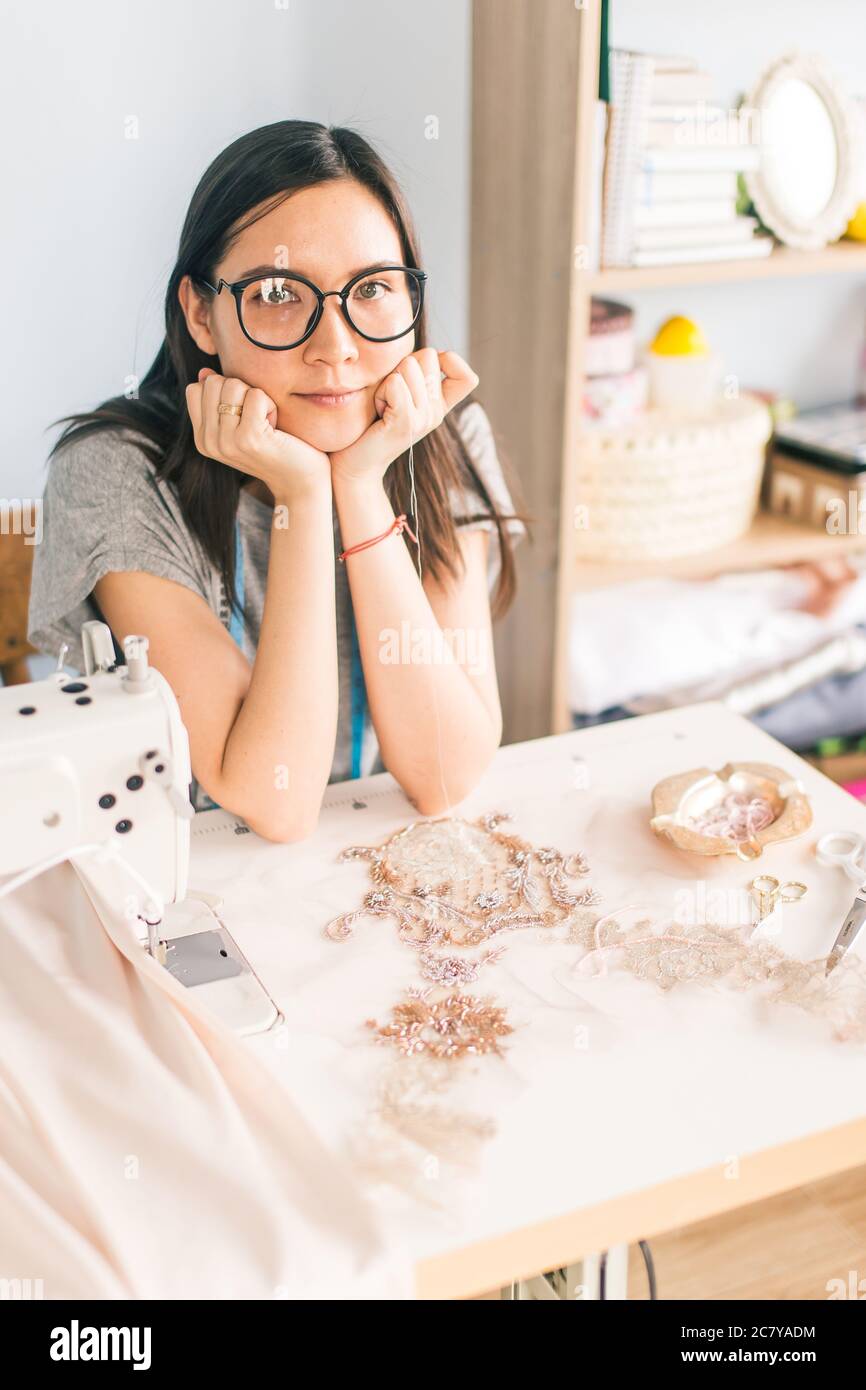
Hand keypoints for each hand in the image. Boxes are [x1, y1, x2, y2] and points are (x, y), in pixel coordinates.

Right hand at [185, 368, 330, 500]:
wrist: (300, 483)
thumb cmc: (274, 448)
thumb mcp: (240, 425)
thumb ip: (220, 400)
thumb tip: (204, 372)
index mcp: (203, 439)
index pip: (195, 389)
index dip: (223, 389)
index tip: (242, 413)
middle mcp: (209, 442)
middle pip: (213, 383)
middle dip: (241, 390)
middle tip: (256, 417)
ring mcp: (227, 441)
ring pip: (233, 385)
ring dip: (257, 397)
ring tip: (266, 423)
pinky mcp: (249, 438)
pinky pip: (256, 394)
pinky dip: (271, 405)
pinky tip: (275, 427)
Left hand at [328, 348, 478, 486]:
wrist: (355, 465)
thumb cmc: (369, 425)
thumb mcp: (397, 394)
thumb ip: (413, 374)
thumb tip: (424, 350)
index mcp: (438, 406)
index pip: (468, 378)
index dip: (450, 361)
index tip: (421, 372)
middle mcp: (436, 413)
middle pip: (429, 355)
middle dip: (401, 366)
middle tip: (389, 396)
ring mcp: (424, 419)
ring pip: (409, 365)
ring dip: (386, 380)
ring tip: (382, 405)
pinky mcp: (406, 423)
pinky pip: (396, 382)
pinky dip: (381, 390)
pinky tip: (378, 410)